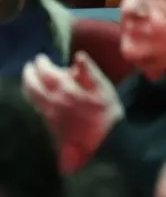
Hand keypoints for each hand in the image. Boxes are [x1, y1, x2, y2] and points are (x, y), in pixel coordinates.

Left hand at [23, 52, 123, 172]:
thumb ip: (89, 70)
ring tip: (30, 79)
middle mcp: (53, 101)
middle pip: (33, 85)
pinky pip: (36, 107)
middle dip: (29, 74)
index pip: (47, 72)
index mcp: (67, 89)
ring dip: (28, 85)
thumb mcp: (103, 87)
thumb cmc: (106, 111)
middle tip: (30, 66)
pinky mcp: (50, 123)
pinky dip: (33, 97)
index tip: (41, 57)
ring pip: (31, 97)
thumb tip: (78, 56)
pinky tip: (38, 96)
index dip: (41, 63)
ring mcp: (50, 113)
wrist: (103, 140)